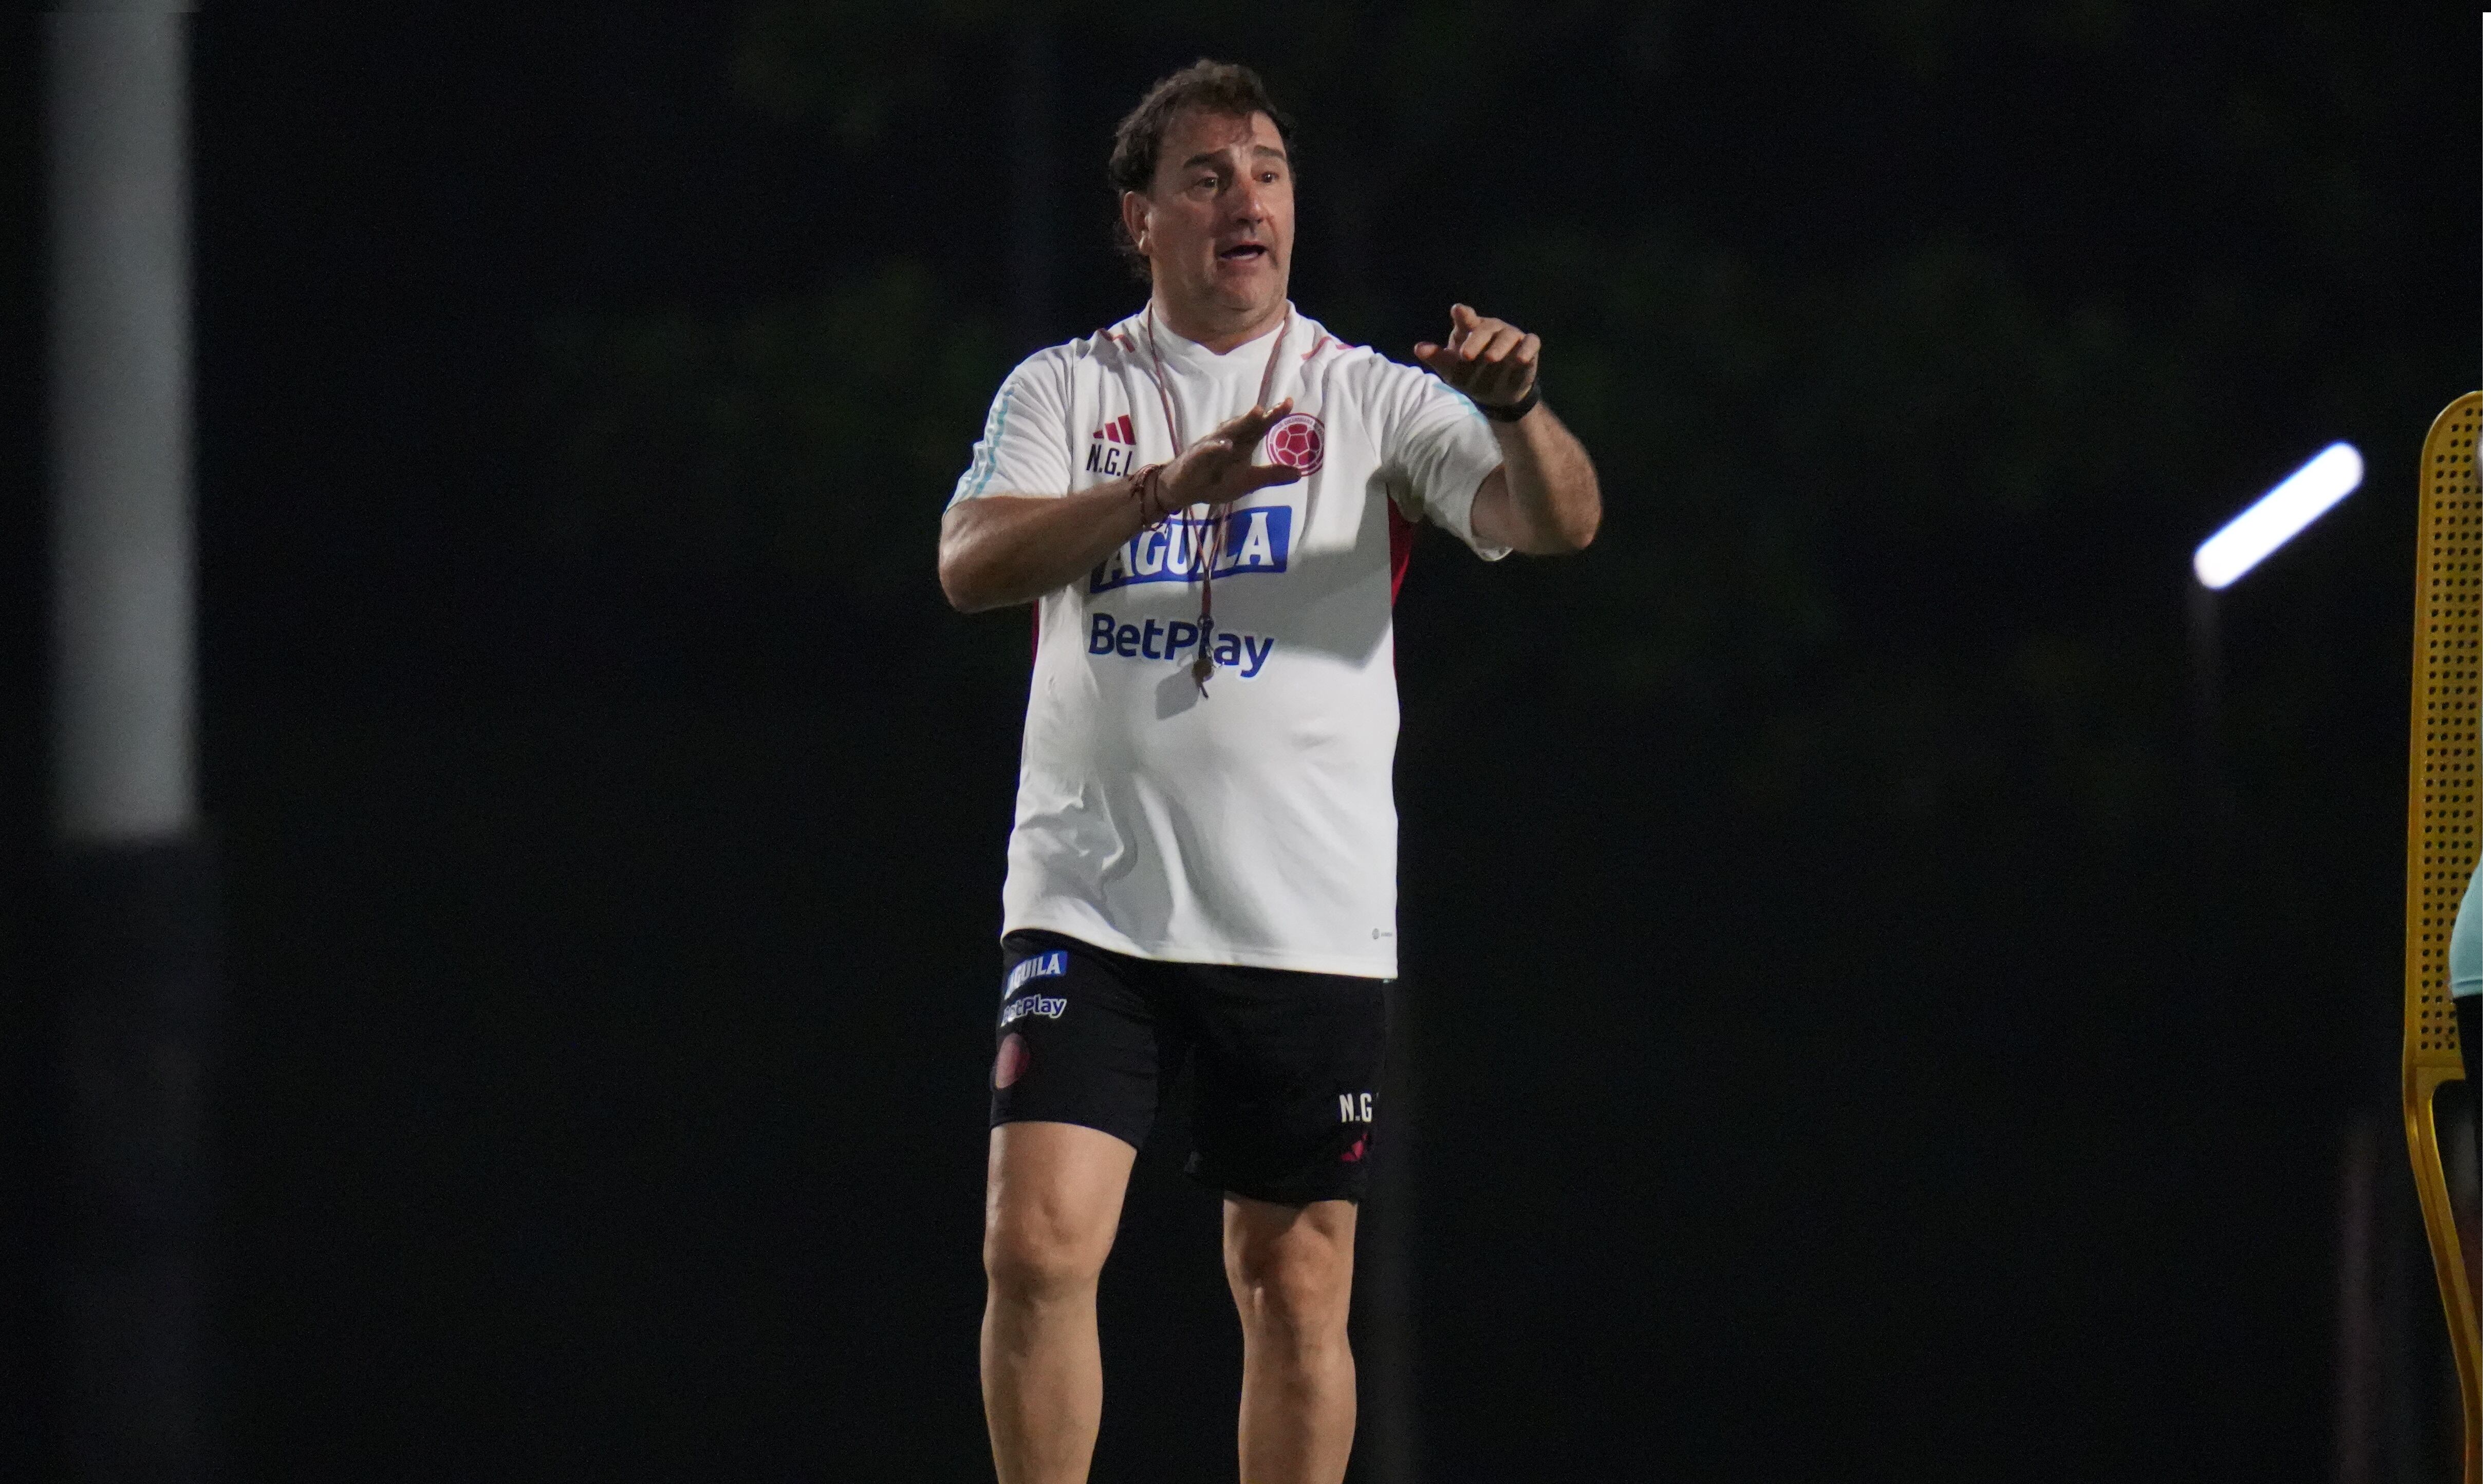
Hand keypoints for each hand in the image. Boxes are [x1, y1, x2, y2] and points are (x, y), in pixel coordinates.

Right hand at [1154, 398, 1303, 514]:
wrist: (1184, 489)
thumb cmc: (1216, 481)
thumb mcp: (1249, 482)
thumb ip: (1272, 476)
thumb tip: (1300, 473)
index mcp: (1243, 444)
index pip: (1260, 427)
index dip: (1274, 416)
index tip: (1289, 403)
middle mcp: (1228, 440)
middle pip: (1246, 426)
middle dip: (1260, 416)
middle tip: (1277, 406)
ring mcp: (1211, 448)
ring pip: (1228, 433)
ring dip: (1242, 422)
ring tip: (1257, 413)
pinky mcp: (1195, 459)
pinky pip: (1206, 451)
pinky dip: (1215, 447)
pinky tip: (1226, 445)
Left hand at [1414, 305, 1539, 411]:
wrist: (1496, 394)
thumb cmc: (1470, 374)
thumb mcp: (1451, 369)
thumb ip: (1437, 357)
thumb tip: (1418, 347)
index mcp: (1471, 329)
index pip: (1466, 318)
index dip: (1463, 314)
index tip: (1458, 310)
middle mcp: (1491, 329)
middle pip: (1485, 328)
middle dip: (1476, 341)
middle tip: (1466, 355)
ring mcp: (1511, 336)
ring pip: (1508, 335)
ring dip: (1499, 347)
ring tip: (1490, 359)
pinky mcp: (1527, 347)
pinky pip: (1531, 343)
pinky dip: (1527, 349)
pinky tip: (1520, 359)